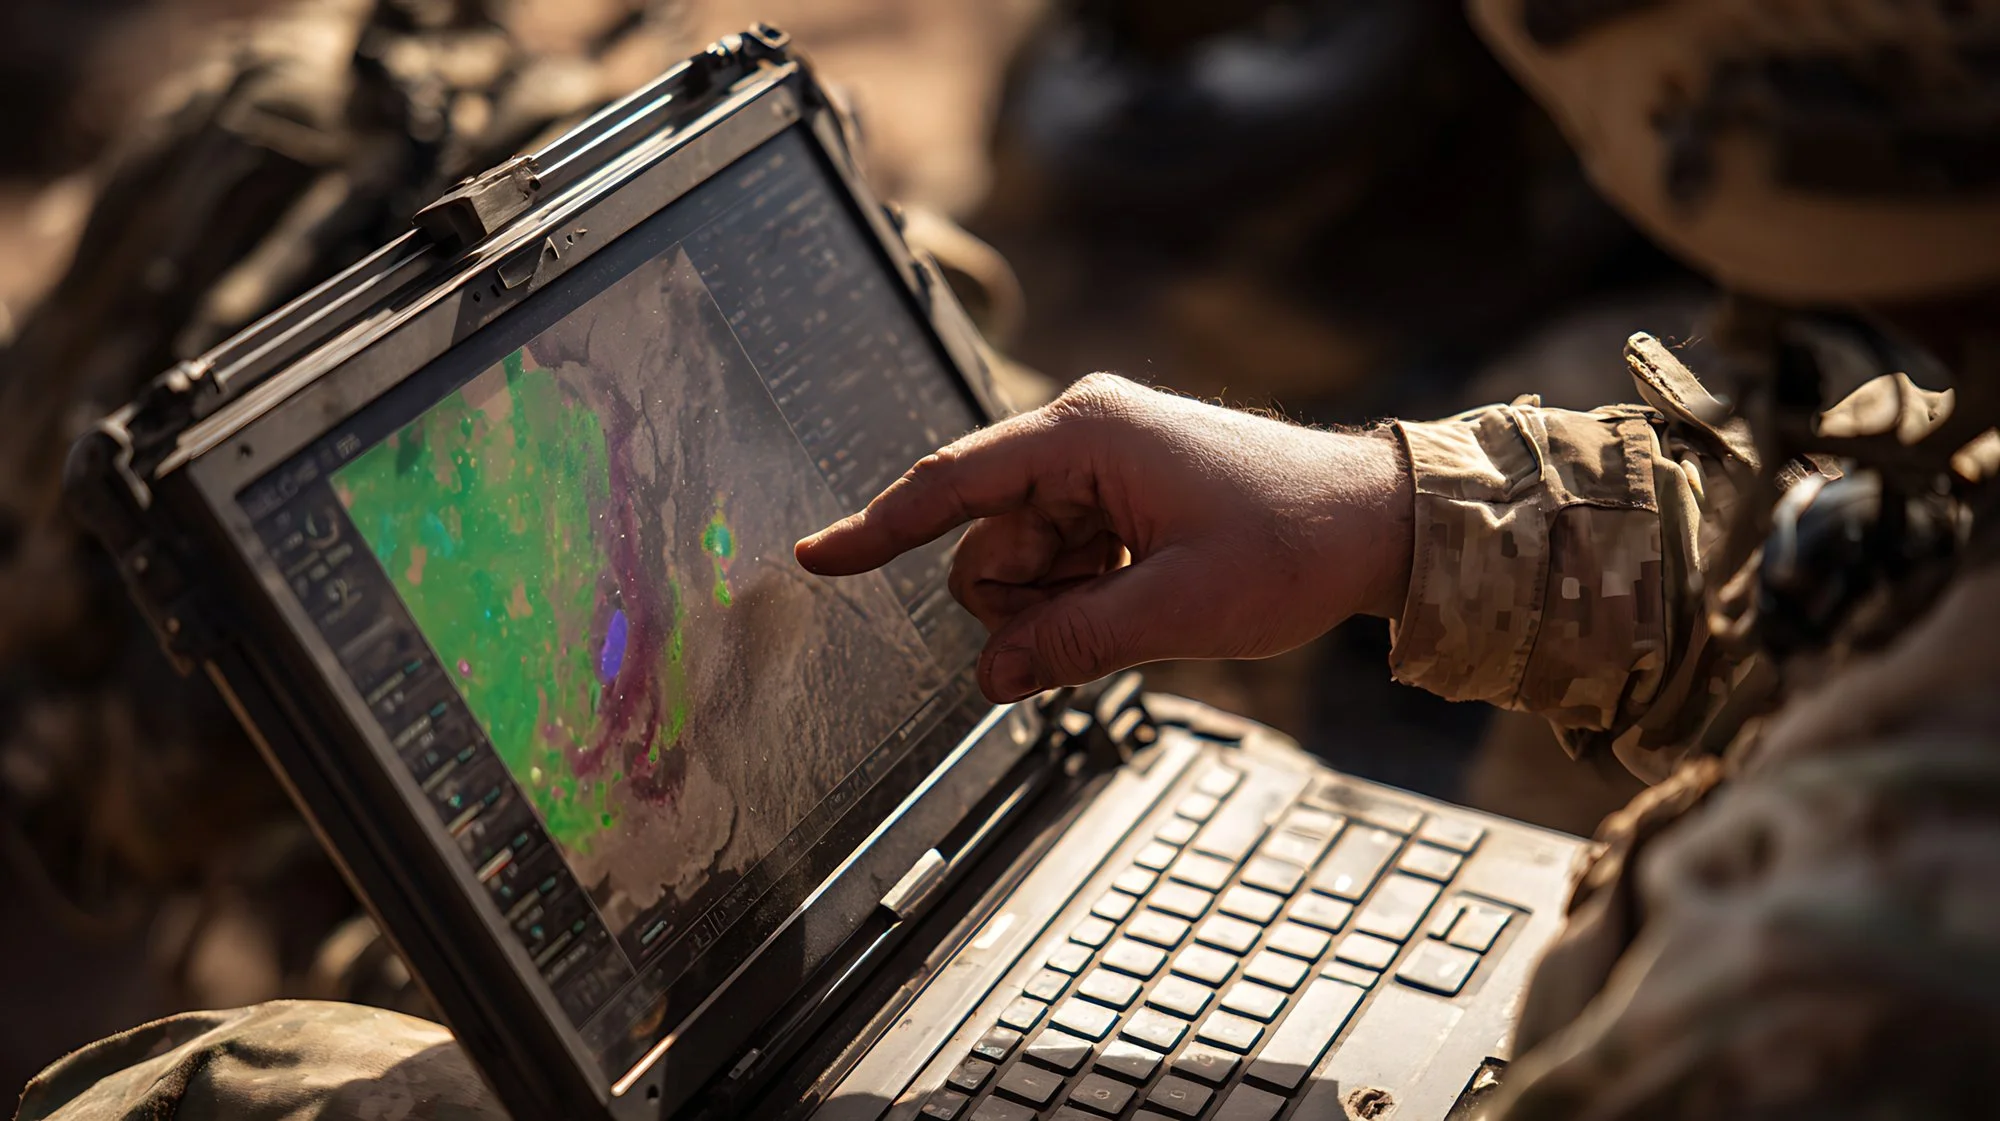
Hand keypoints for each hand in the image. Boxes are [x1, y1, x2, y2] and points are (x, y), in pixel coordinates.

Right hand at [796, 374, 1413, 702]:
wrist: (1374, 521)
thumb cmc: (1292, 543)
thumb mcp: (1177, 607)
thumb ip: (1072, 642)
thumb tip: (989, 680)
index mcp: (1084, 435)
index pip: (952, 485)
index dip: (879, 528)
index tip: (816, 557)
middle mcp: (1080, 434)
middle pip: (985, 541)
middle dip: (1022, 600)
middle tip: (1104, 621)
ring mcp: (1098, 462)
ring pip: (1019, 558)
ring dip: (1057, 603)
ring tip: (1140, 605)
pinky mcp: (1116, 491)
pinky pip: (1059, 557)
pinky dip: (1082, 592)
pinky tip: (1143, 594)